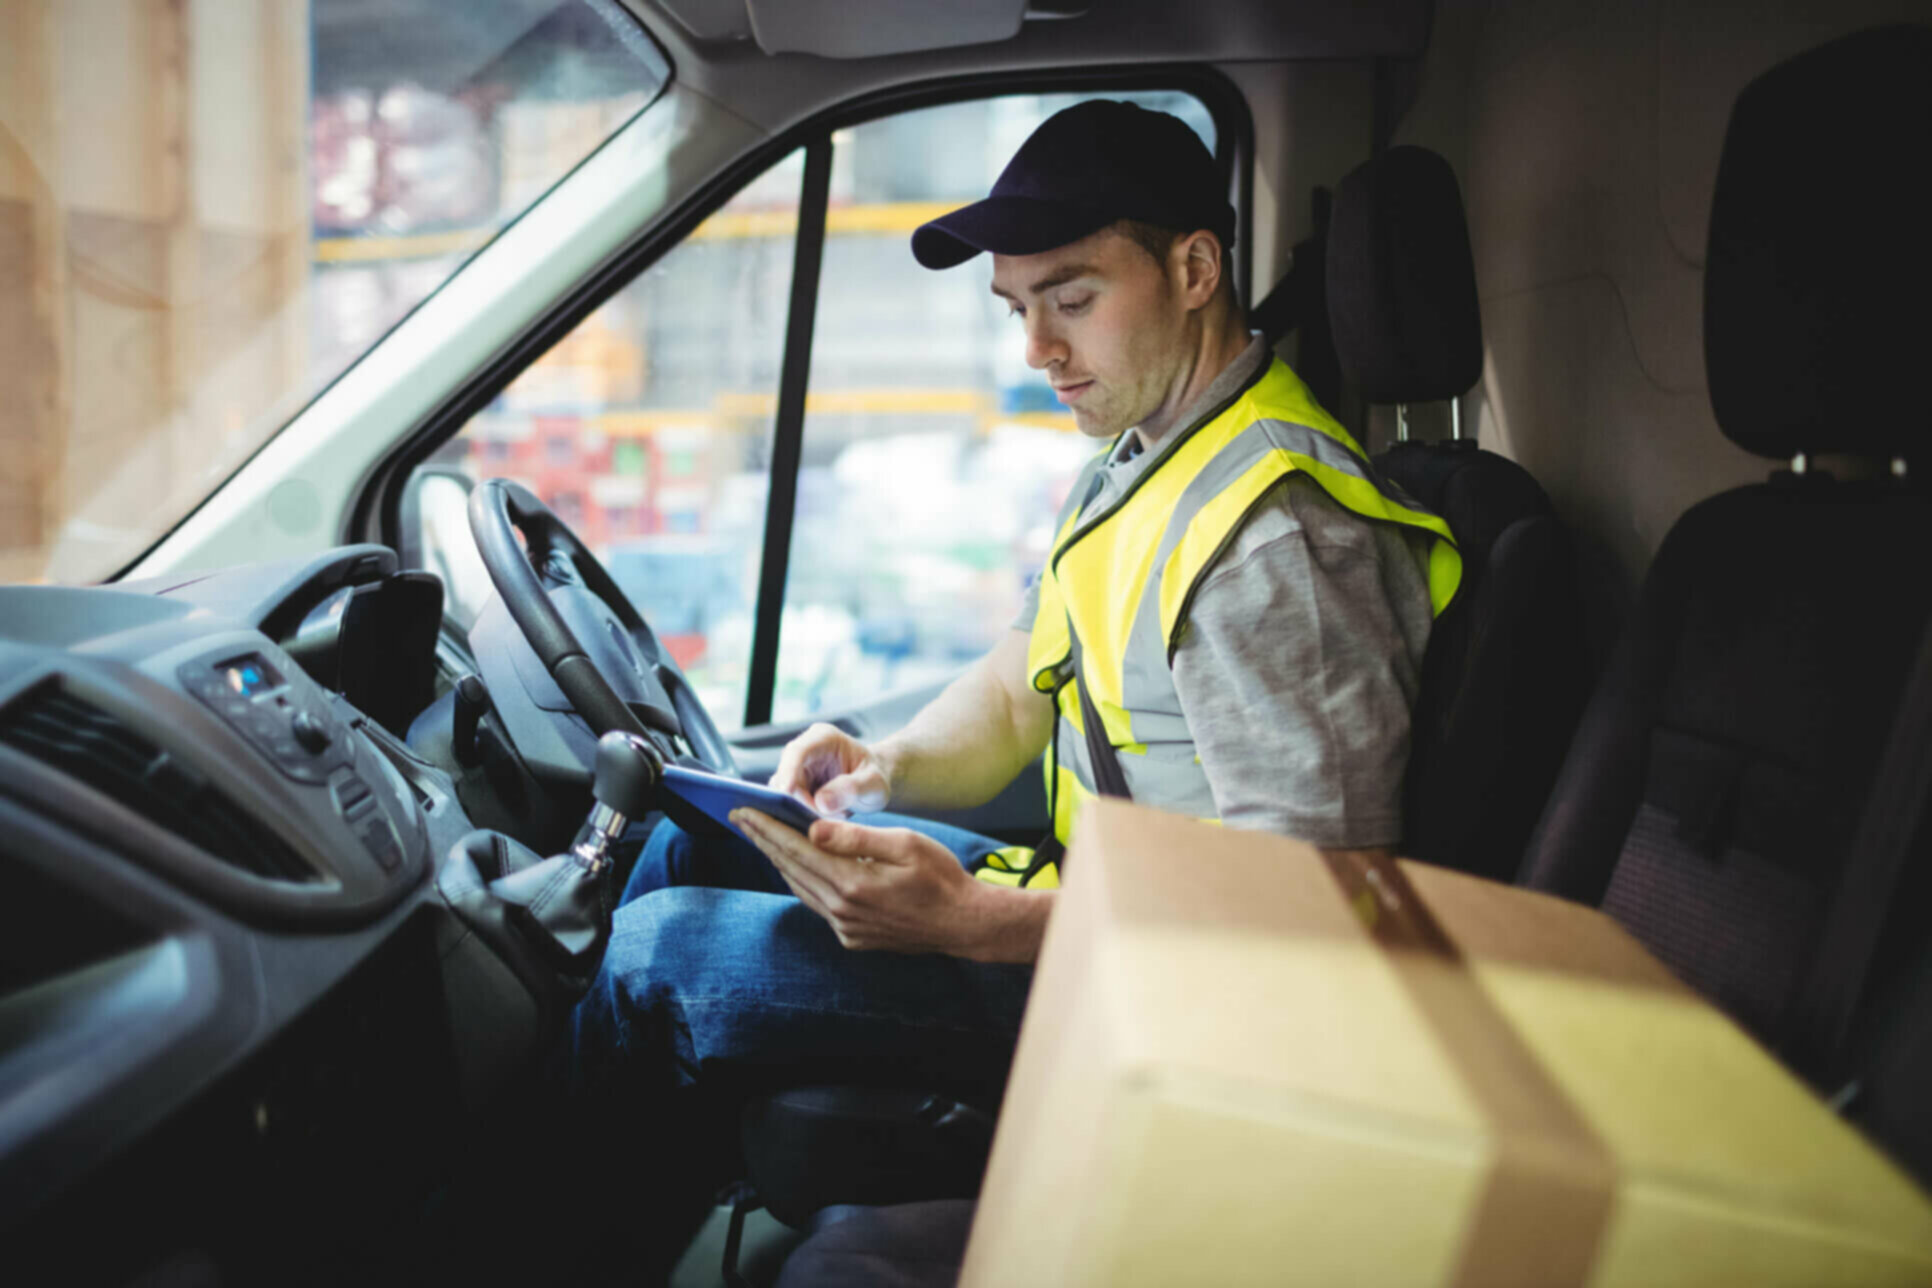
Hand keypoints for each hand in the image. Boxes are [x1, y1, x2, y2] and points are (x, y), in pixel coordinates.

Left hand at [731, 809, 980, 955]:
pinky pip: (817, 905)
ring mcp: (846, 927)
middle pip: (790, 868)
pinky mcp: (852, 937)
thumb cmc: (940, 877)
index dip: (766, 827)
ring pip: (800, 888)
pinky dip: (801, 882)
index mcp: (853, 882)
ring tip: (762, 838)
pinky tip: (797, 868)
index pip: (796, 849)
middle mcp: (843, 909)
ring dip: (779, 862)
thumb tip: (812, 829)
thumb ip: (855, 837)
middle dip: (763, 840)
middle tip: (739, 817)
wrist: (964, 923)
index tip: (742, 810)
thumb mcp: (905, 844)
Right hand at [768, 722, 890, 816]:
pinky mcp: (792, 788)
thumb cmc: (875, 779)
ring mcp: (795, 769)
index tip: (787, 794)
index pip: (798, 751)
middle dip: (798, 801)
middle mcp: (804, 750)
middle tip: (826, 819)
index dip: (788, 771)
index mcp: (824, 737)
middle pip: (785, 775)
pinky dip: (799, 816)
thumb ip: (852, 789)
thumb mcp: (874, 784)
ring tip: (833, 818)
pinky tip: (822, 822)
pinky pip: (785, 804)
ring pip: (782, 793)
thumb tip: (821, 803)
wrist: (872, 786)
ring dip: (800, 811)